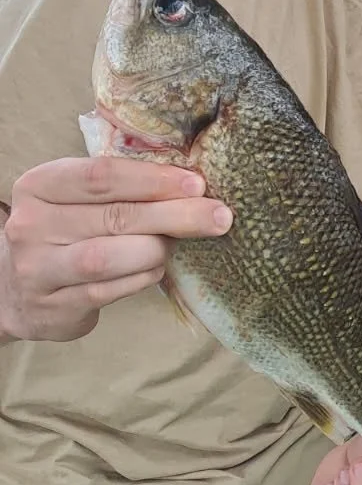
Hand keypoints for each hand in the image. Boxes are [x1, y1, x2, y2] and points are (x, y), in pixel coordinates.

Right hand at [0, 156, 230, 342]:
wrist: (16, 286)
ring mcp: (38, 270)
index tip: (196, 184)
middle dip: (175, 215)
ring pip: (110, 256)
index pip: (102, 176)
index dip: (154, 179)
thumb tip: (192, 185)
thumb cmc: (65, 229)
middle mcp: (31, 226)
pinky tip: (156, 269)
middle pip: (114, 216)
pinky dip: (142, 277)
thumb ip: (122, 187)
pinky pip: (110, 290)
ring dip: (156, 250)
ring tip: (176, 245)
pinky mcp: (54, 307)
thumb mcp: (77, 197)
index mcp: (39, 186)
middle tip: (218, 215)